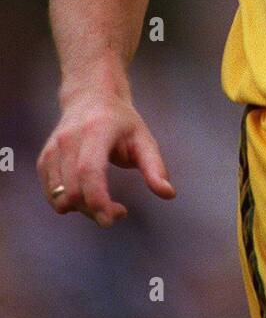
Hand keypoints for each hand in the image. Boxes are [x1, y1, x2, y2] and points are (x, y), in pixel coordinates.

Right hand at [37, 90, 175, 226]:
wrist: (90, 98)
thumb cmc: (122, 122)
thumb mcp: (144, 139)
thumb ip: (155, 167)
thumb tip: (169, 194)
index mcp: (96, 130)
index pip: (89, 171)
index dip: (97, 200)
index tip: (112, 219)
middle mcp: (69, 139)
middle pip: (74, 190)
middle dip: (95, 210)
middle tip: (119, 211)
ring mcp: (53, 149)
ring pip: (60, 197)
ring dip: (83, 210)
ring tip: (104, 202)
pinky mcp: (44, 160)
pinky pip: (52, 195)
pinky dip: (70, 204)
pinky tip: (88, 195)